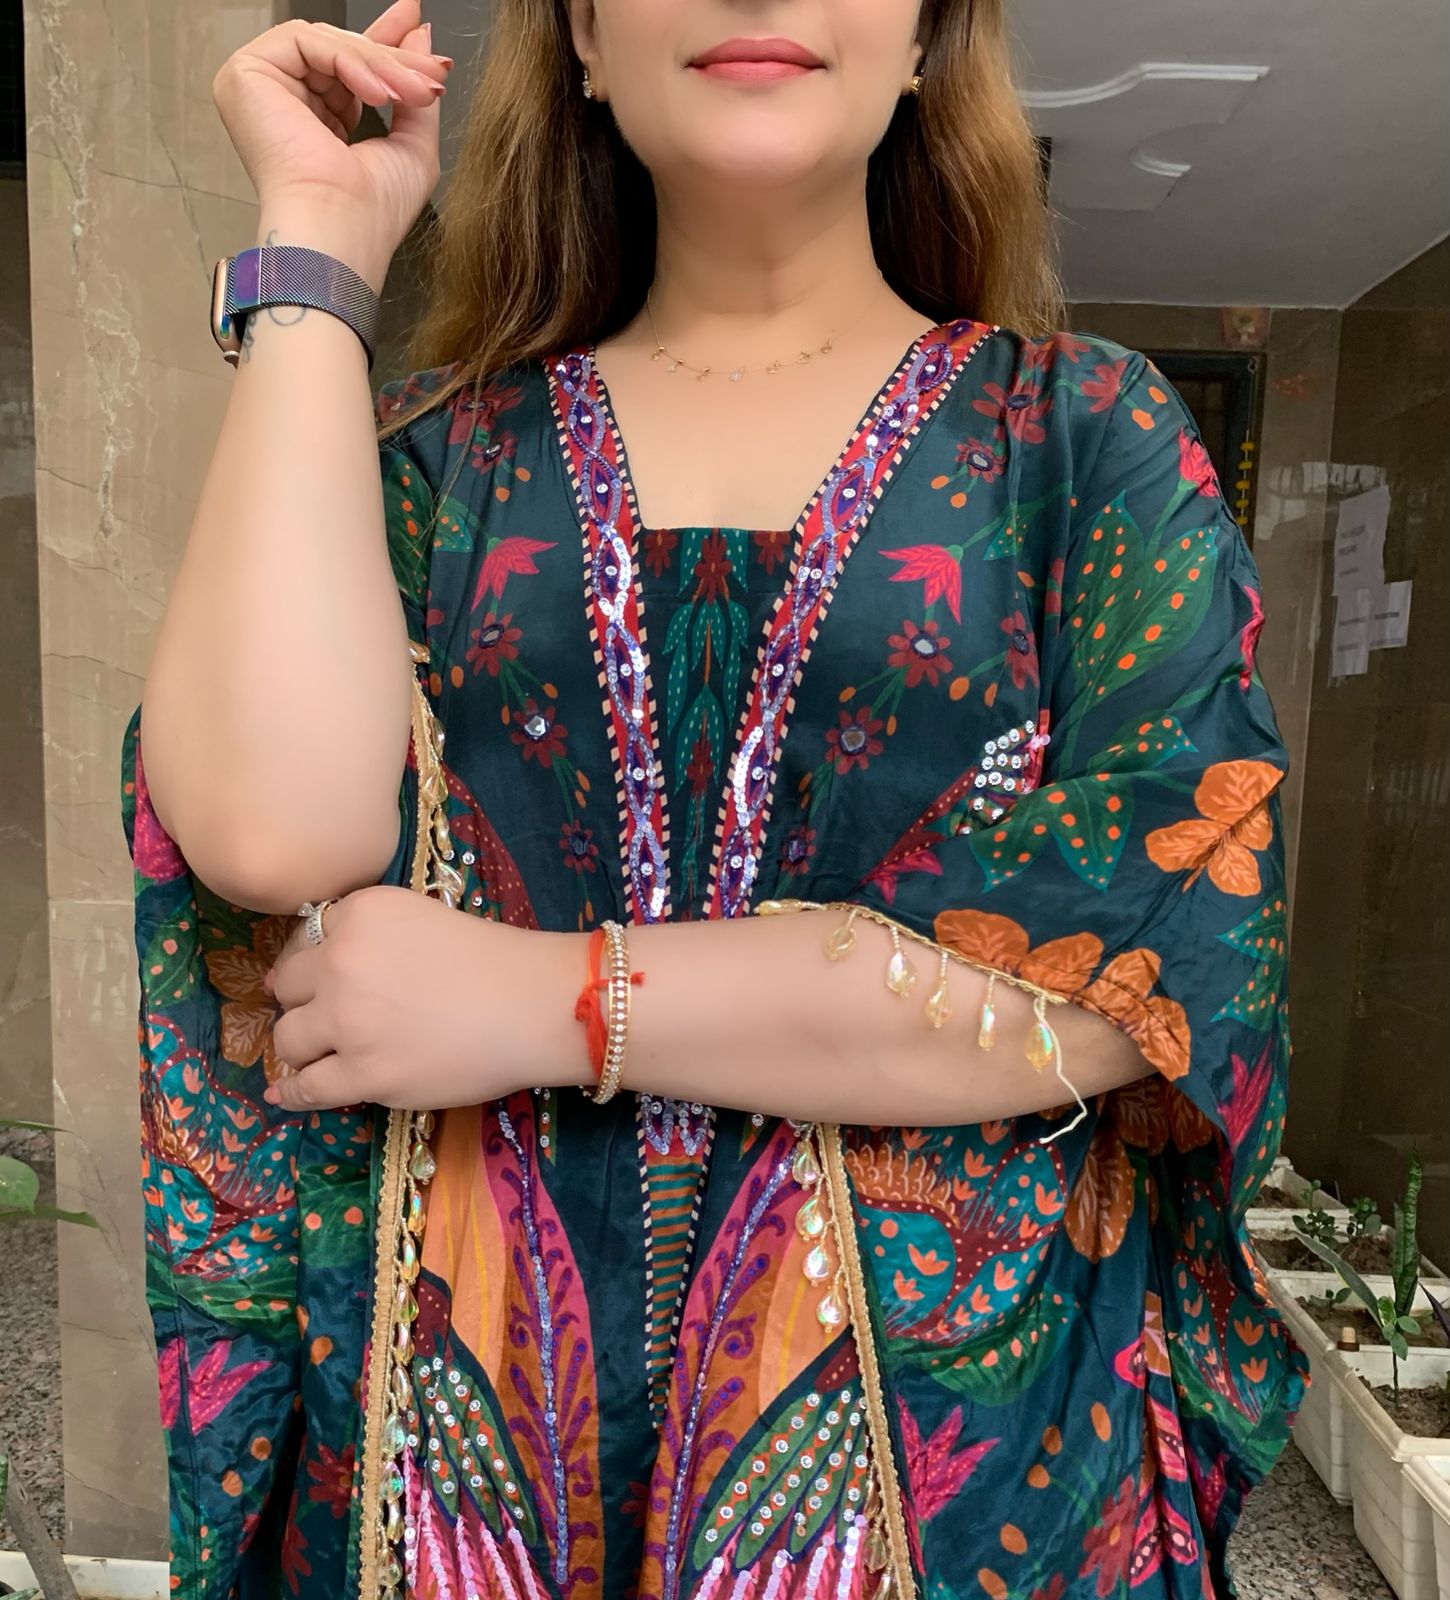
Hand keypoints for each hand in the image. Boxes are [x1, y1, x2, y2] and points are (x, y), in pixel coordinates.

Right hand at [213, 0, 449, 277]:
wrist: (340, 232)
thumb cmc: (370, 213)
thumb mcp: (412, 144)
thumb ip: (412, 89)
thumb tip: (420, 35)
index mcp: (313, 123)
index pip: (345, 66)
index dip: (382, 43)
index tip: (417, 25)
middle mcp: (282, 103)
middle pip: (339, 51)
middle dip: (392, 54)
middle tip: (432, 71)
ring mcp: (260, 87)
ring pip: (328, 44)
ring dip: (381, 63)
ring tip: (413, 92)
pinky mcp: (246, 74)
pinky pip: (307, 41)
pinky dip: (350, 61)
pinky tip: (378, 92)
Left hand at [264, 887, 584, 1111]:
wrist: (534, 1005)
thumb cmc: (494, 960)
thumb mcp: (422, 917)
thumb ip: (372, 935)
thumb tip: (320, 970)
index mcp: (360, 914)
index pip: (306, 939)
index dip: (315, 964)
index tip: (324, 981)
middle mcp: (341, 961)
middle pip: (289, 986)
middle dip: (304, 1001)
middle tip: (325, 1016)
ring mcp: (348, 1021)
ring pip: (289, 1038)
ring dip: (301, 1046)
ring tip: (318, 1054)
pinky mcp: (363, 1074)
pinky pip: (308, 1088)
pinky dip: (295, 1092)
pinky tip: (289, 1093)